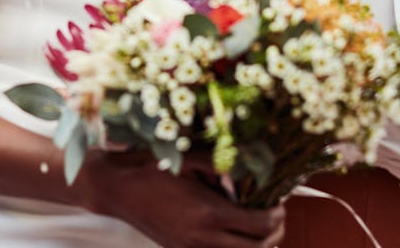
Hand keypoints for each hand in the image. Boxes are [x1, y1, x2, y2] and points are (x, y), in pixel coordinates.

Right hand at [82, 150, 284, 247]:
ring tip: (263, 229)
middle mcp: (202, 239)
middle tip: (278, 217)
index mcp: (209, 213)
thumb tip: (251, 164)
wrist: (118, 189)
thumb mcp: (191, 159)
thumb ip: (224, 164)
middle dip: (273, 234)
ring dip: (255, 246)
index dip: (276, 217)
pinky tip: (236, 235)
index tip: (281, 204)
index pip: (259, 226)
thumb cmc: (153, 168)